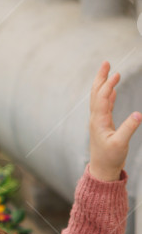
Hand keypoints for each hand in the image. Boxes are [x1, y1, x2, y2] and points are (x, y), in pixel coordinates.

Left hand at [89, 60, 141, 180]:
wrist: (102, 170)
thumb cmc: (109, 159)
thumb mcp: (120, 144)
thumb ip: (128, 129)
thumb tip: (138, 115)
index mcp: (98, 121)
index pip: (102, 97)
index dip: (108, 85)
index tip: (117, 74)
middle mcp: (96, 119)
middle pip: (96, 93)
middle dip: (100, 78)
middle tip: (105, 63)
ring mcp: (98, 122)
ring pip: (98, 98)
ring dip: (102, 84)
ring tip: (108, 71)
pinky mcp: (102, 125)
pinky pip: (104, 106)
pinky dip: (107, 95)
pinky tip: (112, 91)